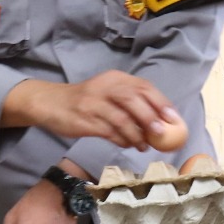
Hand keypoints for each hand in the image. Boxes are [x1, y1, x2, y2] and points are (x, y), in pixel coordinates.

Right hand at [4, 71, 181, 149]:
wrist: (50, 103)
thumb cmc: (86, 101)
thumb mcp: (108, 93)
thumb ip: (131, 103)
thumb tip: (160, 122)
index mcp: (115, 78)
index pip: (143, 87)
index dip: (161, 103)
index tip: (173, 119)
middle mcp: (104, 87)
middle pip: (133, 100)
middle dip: (150, 118)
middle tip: (161, 134)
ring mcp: (92, 104)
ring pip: (121, 119)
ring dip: (136, 134)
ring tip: (144, 146)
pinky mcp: (84, 120)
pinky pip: (108, 132)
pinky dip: (121, 140)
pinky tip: (127, 145)